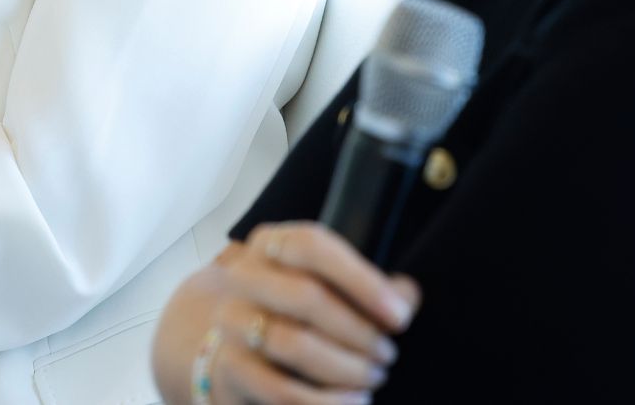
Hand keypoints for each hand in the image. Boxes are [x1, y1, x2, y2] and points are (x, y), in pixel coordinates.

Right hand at [151, 223, 419, 404]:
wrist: (235, 345)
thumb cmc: (293, 312)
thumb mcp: (328, 289)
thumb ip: (369, 290)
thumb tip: (406, 295)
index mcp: (271, 245)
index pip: (312, 246)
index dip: (361, 280)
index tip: (400, 316)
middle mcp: (244, 276)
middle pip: (305, 295)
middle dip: (358, 331)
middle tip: (387, 353)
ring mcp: (231, 321)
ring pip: (294, 344)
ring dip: (346, 367)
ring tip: (372, 377)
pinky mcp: (228, 368)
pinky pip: (281, 390)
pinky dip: (326, 403)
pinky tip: (352, 402)